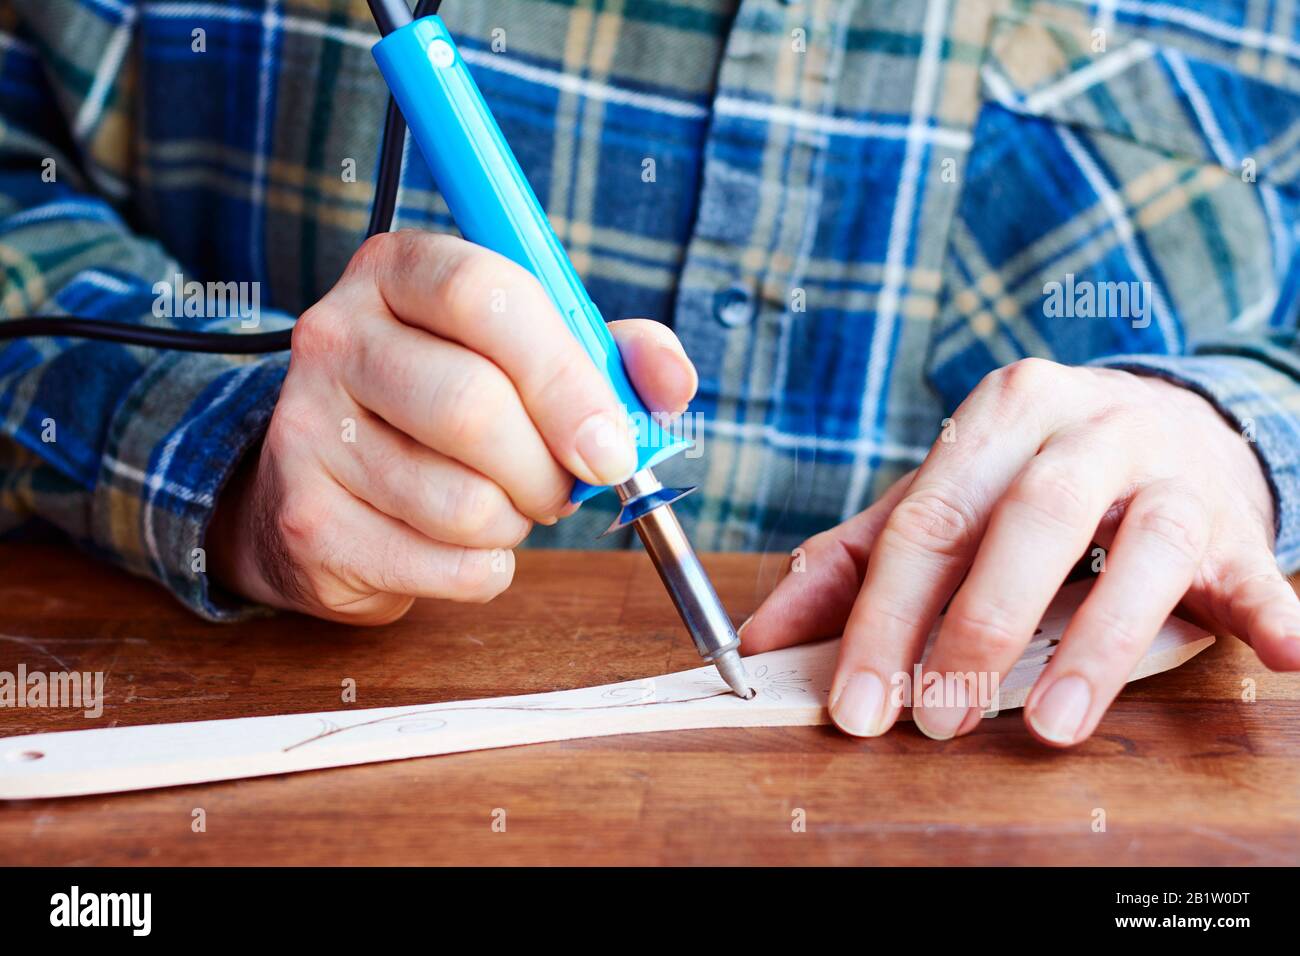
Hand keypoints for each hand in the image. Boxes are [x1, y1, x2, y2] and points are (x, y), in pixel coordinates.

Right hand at [209, 230, 695, 623]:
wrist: (329, 485)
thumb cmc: (449, 408)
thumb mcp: (530, 354)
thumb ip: (611, 355)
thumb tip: (671, 386)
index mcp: (398, 271)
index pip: (484, 295)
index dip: (565, 377)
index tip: (612, 444)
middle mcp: (335, 336)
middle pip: (472, 406)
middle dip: (547, 469)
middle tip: (564, 485)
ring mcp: (306, 429)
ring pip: (463, 501)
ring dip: (515, 522)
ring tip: (500, 503)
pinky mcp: (306, 522)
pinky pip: (445, 565)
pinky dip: (484, 570)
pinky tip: (460, 545)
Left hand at [742, 359, 1299, 745]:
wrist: (1162, 422)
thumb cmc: (1029, 475)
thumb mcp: (940, 498)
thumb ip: (854, 562)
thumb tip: (763, 640)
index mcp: (999, 414)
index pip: (930, 519)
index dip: (885, 616)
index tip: (855, 704)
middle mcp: (1086, 429)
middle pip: (1028, 523)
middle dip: (976, 628)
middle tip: (935, 718)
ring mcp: (1171, 471)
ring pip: (1140, 547)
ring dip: (1096, 643)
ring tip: (1052, 723)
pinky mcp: (1238, 524)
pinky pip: (1254, 568)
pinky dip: (1267, 612)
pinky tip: (1278, 655)